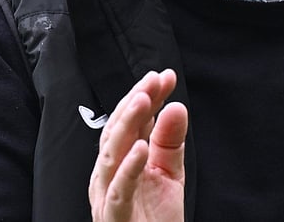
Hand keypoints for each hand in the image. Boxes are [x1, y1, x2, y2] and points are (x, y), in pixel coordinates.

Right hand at [89, 69, 187, 221]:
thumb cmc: (155, 219)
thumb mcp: (170, 174)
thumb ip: (171, 141)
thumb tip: (176, 105)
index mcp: (119, 160)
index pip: (129, 121)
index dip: (144, 96)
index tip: (165, 76)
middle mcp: (107, 175)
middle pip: (116, 131)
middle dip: (134, 102)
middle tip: (153, 80)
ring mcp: (107, 196)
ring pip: (109, 156)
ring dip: (125, 126)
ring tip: (143, 101)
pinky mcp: (113, 217)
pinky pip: (118, 191)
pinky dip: (127, 169)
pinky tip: (141, 149)